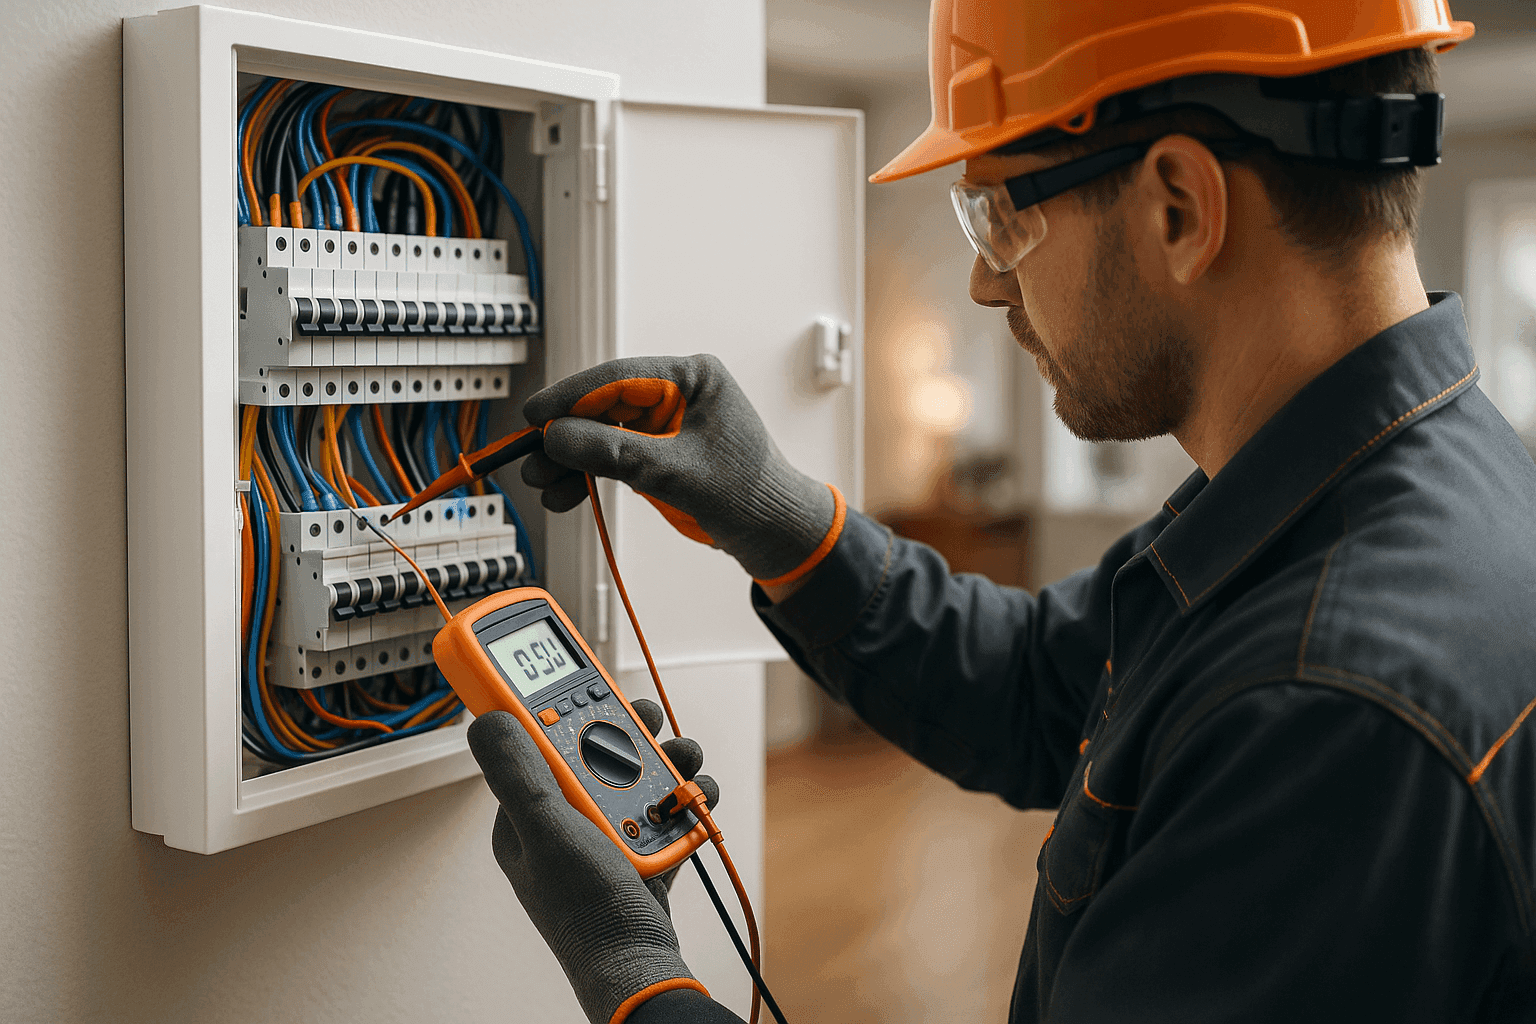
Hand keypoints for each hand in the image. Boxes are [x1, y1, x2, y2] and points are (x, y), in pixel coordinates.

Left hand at [466, 700, 718, 1023]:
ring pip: (638, 775)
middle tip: (650, 719)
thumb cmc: (586, 912)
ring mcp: (606, 836)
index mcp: (528, 815)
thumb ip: (519, 774)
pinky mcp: (644, 851)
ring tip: (685, 761)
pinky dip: (686, 799)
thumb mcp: (545, 831)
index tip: (590, 683)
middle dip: (630, 734)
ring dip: (667, 764)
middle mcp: (566, 822)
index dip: (564, 709)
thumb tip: (488, 719)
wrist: (640, 966)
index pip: (539, 744)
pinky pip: (667, 807)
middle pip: (597, 752)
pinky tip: (695, 800)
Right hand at [521, 353, 843, 582]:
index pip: (619, 377)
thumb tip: (558, 437)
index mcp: (693, 378)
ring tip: (542, 485)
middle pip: (602, 405)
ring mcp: (663, 425)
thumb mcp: (677, 472)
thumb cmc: (748, 494)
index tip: (535, 416)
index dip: (571, 396)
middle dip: (565, 436)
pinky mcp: (656, 454)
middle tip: (532, 459)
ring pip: (600, 434)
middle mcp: (675, 394)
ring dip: (569, 460)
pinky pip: (609, 458)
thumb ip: (616, 452)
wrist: (772, 533)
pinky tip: (564, 496)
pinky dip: (586, 476)